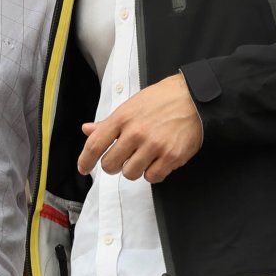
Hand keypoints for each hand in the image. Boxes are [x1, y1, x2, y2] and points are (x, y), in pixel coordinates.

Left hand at [77, 73, 203, 182]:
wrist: (192, 98)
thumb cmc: (160, 100)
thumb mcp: (130, 106)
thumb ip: (108, 122)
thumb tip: (87, 130)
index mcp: (122, 118)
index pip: (94, 145)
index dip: (85, 160)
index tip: (83, 168)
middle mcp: (135, 133)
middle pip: (110, 164)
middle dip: (112, 165)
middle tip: (121, 158)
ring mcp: (153, 146)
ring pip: (130, 173)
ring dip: (133, 169)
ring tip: (141, 157)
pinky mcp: (171, 157)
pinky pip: (152, 177)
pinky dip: (152, 173)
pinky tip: (156, 161)